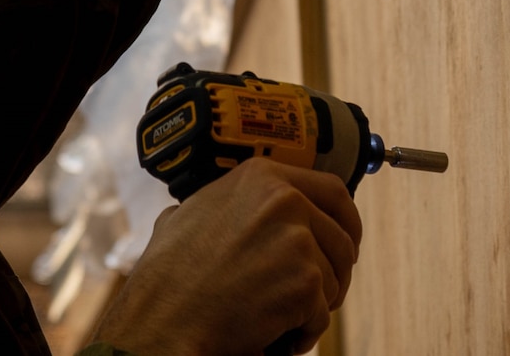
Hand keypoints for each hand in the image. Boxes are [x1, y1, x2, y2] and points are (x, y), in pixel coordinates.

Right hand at [92, 159, 363, 355]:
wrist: (164, 317)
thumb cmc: (169, 275)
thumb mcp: (192, 215)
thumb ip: (226, 203)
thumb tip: (233, 205)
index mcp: (261, 177)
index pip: (333, 190)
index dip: (345, 220)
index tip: (345, 239)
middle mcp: (285, 199)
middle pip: (343, 237)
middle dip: (337, 268)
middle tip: (318, 291)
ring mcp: (298, 239)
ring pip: (335, 278)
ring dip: (315, 303)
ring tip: (278, 315)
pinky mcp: (306, 281)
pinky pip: (322, 315)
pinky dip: (303, 331)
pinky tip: (273, 333)